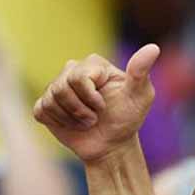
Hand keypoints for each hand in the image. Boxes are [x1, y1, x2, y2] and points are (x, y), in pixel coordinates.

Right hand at [33, 45, 160, 163]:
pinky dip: (58, 123)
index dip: (90, 98)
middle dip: (81, 110)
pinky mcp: (45, 105)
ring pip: (51, 100)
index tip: (104, 107)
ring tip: (86, 122)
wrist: (112, 146)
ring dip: (71, 119)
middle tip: (95, 118)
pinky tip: (71, 125)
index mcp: (93, 64)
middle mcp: (72, 71)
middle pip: (62, 87)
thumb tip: (153, 48)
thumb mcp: (140, 97)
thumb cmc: (127, 119)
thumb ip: (141, 73)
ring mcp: (56, 87)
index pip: (79, 77)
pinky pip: (41, 111)